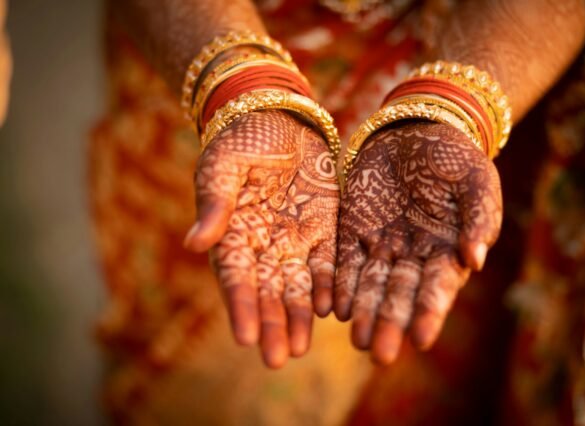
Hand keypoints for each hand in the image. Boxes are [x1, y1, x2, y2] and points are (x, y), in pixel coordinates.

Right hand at [184, 110, 338, 367]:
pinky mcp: (323, 228)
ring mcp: (295, 239)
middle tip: (277, 359)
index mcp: (232, 235)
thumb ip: (214, 206)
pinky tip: (330, 309)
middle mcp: (263, 246)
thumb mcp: (221, 167)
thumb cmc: (239, 141)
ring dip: (299, 316)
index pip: (235, 279)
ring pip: (297, 285)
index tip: (245, 337)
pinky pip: (327, 262)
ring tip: (301, 347)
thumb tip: (192, 244)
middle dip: (272, 325)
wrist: (277, 117)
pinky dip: (328, 285)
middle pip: (268, 292)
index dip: (241, 307)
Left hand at [334, 121, 501, 363]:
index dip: (429, 313)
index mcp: (445, 250)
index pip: (437, 288)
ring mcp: (381, 245)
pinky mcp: (353, 230)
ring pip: (371, 285)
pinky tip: (336, 307)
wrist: (416, 130)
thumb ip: (478, 218)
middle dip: (391, 323)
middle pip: (400, 295)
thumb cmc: (455, 158)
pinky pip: (346, 261)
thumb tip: (473, 260)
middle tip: (380, 354)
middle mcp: (412, 256)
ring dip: (365, 312)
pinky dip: (341, 284)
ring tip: (357, 338)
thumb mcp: (477, 181)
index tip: (421, 339)